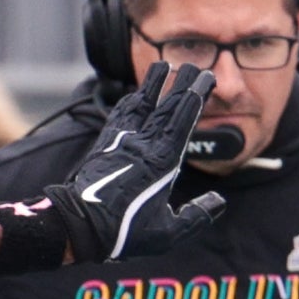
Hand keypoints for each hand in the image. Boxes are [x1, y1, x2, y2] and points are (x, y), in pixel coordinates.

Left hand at [7, 65, 228, 264]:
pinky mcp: (105, 146)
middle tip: (191, 65)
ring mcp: (122, 142)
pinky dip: (129, 102)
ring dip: (153, 84)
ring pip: (141, 104)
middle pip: (165, 105)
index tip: (205, 77)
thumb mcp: (168, 233)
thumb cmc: (124, 232)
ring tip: (162, 66)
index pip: (183, 119)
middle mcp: (143, 145)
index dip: (195, 95)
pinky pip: (120, 116)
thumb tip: (218, 202)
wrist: (80, 226)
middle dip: (180, 83)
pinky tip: (133, 95)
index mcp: (162, 161)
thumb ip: (196, 216)